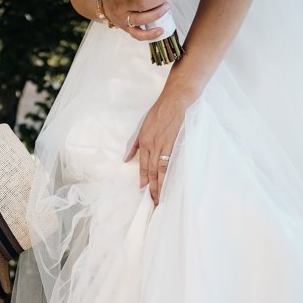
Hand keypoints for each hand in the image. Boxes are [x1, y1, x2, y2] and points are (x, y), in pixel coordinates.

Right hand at [103, 0, 173, 40]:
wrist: (102, 3)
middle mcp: (121, 4)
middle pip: (143, 3)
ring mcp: (123, 18)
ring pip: (142, 18)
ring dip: (158, 13)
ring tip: (166, 7)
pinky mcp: (126, 28)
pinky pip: (138, 35)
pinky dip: (150, 34)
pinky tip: (161, 30)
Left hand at [124, 82, 196, 204]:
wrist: (175, 100)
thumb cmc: (158, 112)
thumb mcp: (141, 127)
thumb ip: (133, 145)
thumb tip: (126, 160)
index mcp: (144, 142)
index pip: (144, 166)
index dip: (144, 180)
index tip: (144, 191)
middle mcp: (153, 145)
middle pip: (152, 171)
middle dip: (153, 188)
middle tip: (154, 202)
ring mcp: (165, 144)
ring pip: (162, 169)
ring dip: (161, 184)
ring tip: (161, 197)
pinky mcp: (175, 142)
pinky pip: (172, 161)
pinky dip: (170, 173)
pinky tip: (171, 183)